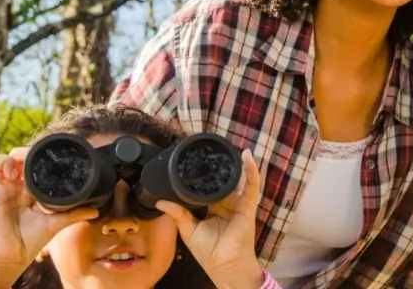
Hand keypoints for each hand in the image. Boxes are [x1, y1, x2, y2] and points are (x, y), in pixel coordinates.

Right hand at [0, 153, 98, 285]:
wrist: (13, 256)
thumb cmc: (31, 240)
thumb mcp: (56, 223)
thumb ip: (74, 214)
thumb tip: (96, 211)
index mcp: (28, 188)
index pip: (27, 162)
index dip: (30, 155)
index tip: (40, 158)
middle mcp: (12, 185)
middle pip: (9, 157)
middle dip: (16, 154)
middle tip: (24, 163)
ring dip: (0, 161)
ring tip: (11, 172)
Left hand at [157, 149, 265, 288]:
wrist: (223, 264)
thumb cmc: (208, 251)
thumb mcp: (188, 230)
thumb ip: (177, 213)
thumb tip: (160, 201)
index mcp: (213, 207)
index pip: (208, 186)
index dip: (205, 173)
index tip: (198, 159)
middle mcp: (226, 203)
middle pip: (224, 180)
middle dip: (222, 165)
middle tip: (216, 148)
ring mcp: (238, 203)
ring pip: (239, 179)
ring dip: (239, 164)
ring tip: (235, 148)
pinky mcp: (247, 206)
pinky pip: (251, 186)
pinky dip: (252, 171)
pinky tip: (248, 157)